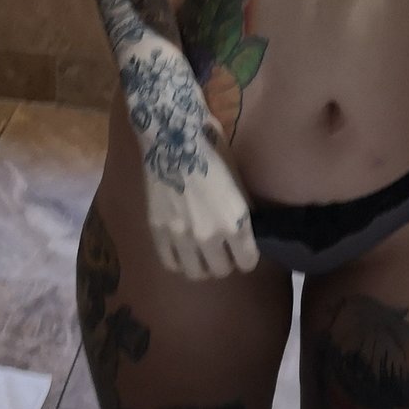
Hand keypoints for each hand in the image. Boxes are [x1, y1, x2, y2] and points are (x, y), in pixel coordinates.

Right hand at [121, 35, 260, 277]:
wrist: (172, 135)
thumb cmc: (213, 151)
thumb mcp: (238, 182)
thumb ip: (243, 211)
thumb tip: (250, 230)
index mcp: (236, 222)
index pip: (248, 262)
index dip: (248, 257)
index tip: (245, 249)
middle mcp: (209, 235)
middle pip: (222, 270)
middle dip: (227, 261)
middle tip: (225, 250)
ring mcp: (181, 236)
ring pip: (197, 273)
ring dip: (203, 266)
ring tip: (204, 253)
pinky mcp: (158, 231)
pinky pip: (171, 263)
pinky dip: (179, 261)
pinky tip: (183, 250)